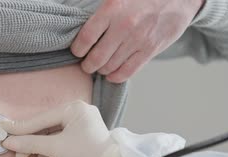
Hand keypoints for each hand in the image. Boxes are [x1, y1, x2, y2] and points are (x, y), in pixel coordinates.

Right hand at [1, 101, 124, 156]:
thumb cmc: (89, 155)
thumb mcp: (56, 149)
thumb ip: (30, 144)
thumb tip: (8, 142)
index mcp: (73, 109)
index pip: (40, 119)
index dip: (21, 129)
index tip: (3, 132)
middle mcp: (78, 113)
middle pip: (46, 131)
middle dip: (37, 151)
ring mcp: (81, 126)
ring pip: (54, 142)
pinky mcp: (83, 139)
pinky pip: (64, 147)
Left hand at [71, 0, 203, 82]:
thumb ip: (102, 12)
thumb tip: (83, 30)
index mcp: (112, 8)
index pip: (85, 38)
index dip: (77, 49)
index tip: (78, 51)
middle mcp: (124, 25)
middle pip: (96, 57)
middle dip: (87, 65)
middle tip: (87, 63)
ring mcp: (138, 40)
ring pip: (110, 67)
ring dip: (101, 70)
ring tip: (100, 66)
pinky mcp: (150, 50)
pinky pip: (127, 72)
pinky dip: (115, 76)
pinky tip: (112, 73)